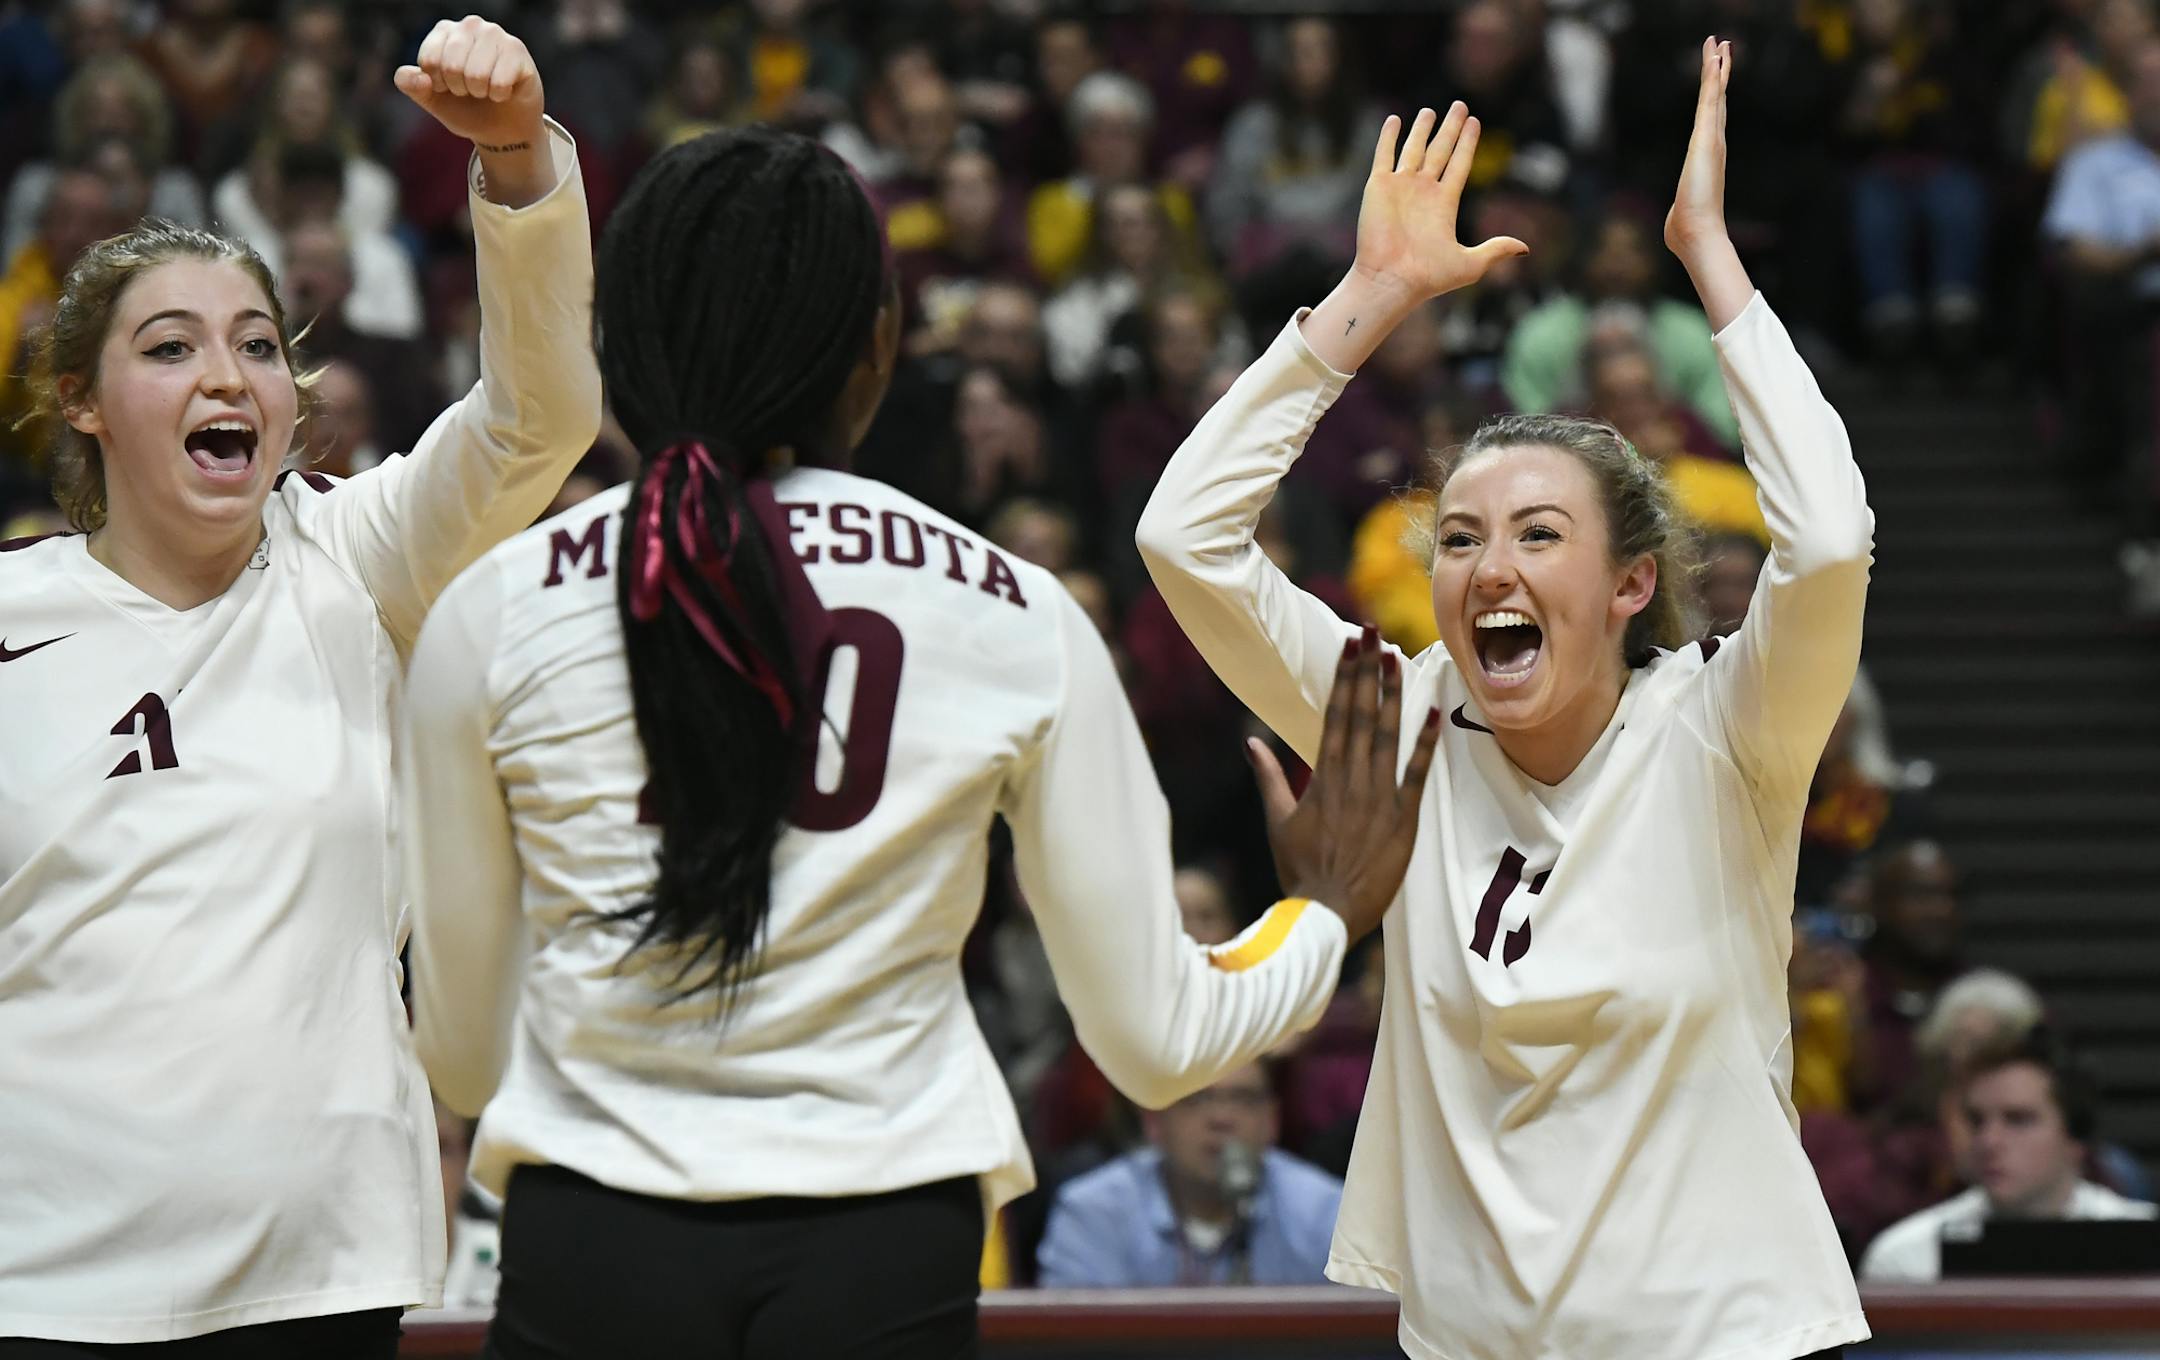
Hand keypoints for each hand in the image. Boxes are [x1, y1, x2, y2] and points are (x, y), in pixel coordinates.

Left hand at [394, 16, 544, 149]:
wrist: (503, 128)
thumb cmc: (467, 108)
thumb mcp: (433, 100)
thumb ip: (413, 87)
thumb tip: (418, 78)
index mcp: (444, 31)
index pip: (429, 61)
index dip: (438, 84)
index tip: (449, 87)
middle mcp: (470, 25)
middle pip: (451, 66)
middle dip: (460, 89)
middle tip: (471, 90)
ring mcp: (495, 34)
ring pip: (476, 74)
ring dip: (481, 92)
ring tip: (487, 89)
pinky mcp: (517, 50)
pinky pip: (499, 81)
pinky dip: (499, 96)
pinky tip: (505, 91)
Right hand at [1248, 626, 1440, 946]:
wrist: (1327, 913)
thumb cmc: (1300, 870)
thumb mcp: (1278, 823)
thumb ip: (1269, 778)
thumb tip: (1251, 741)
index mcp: (1321, 779)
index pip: (1335, 715)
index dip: (1344, 677)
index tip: (1350, 645)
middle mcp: (1350, 781)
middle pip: (1361, 716)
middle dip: (1367, 671)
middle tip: (1373, 631)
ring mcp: (1378, 799)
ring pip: (1387, 737)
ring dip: (1393, 696)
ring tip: (1398, 659)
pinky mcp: (1402, 820)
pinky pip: (1416, 776)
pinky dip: (1424, 744)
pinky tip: (1433, 713)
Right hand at [1349, 103, 1526, 305]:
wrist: (1390, 280)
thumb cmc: (1428, 277)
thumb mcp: (1470, 264)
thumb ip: (1496, 250)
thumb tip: (1525, 248)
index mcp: (1444, 204)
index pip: (1459, 165)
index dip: (1467, 143)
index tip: (1474, 122)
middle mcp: (1423, 192)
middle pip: (1440, 151)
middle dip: (1450, 128)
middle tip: (1459, 105)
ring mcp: (1400, 188)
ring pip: (1414, 149)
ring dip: (1421, 129)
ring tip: (1430, 111)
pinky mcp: (1378, 187)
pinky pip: (1384, 156)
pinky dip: (1388, 137)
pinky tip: (1394, 120)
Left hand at [1664, 36, 1731, 259]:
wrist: (1697, 234)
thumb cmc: (1687, 229)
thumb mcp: (1681, 212)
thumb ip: (1681, 210)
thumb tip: (1677, 225)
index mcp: (1707, 156)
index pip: (1711, 119)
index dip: (1715, 96)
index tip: (1717, 75)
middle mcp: (1713, 144)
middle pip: (1717, 100)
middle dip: (1720, 73)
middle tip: (1723, 47)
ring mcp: (1711, 139)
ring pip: (1715, 95)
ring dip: (1716, 67)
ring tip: (1719, 43)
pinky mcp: (1706, 138)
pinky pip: (1710, 100)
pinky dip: (1713, 78)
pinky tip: (1715, 58)